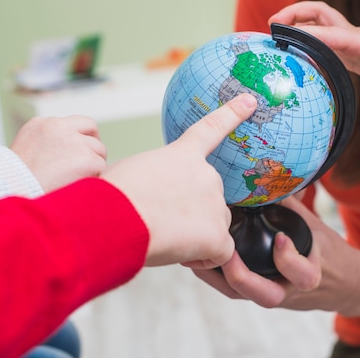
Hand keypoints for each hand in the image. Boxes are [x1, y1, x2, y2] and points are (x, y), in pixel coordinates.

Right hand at [11, 115, 106, 192]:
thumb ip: (47, 144)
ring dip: (93, 165)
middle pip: (92, 131)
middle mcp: (59, 127)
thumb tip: (70, 152)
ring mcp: (74, 141)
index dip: (83, 136)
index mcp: (41, 124)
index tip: (83, 150)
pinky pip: (101, 166)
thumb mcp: (26, 152)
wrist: (13, 193)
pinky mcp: (86, 158)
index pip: (76, 122)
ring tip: (76, 180)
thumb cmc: (16, 182)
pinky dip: (94, 177)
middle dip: (93, 148)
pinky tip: (78, 185)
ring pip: (98, 150)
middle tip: (89, 164)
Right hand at [101, 93, 257, 267]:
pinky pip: (219, 253)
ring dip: (196, 237)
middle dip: (192, 213)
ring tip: (162, 237)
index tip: (250, 101)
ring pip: (214, 227)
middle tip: (160, 221)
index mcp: (181, 155)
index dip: (232, 113)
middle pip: (210, 198)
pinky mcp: (217, 235)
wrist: (113, 217)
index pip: (211, 129)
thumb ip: (153, 178)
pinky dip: (203, 258)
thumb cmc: (109, 198)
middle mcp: (206, 174)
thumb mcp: (129, 174)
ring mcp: (214, 203)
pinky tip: (180, 254)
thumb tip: (150, 196)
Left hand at [192, 196, 351, 311]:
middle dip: (242, 277)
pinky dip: (214, 274)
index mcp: (311, 274)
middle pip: (265, 297)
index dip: (289, 259)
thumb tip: (268, 173)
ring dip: (217, 276)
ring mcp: (271, 293)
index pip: (303, 275)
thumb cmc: (326, 250)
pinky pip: (232, 288)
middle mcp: (289, 290)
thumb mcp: (315, 226)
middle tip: (224, 253)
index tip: (282, 238)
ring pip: (241, 295)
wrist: (340, 284)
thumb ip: (292, 205)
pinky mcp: (255, 293)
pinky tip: (198, 254)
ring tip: (197, 253)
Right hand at [269, 1, 359, 90]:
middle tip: (272, 26)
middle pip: (318, 13)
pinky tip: (293, 53)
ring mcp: (347, 40)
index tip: (283, 40)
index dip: (306, 36)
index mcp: (359, 40)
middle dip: (294, 14)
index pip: (329, 34)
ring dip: (295, 22)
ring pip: (316, 23)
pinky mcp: (346, 48)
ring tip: (275, 37)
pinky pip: (319, 38)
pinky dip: (302, 37)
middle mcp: (350, 35)